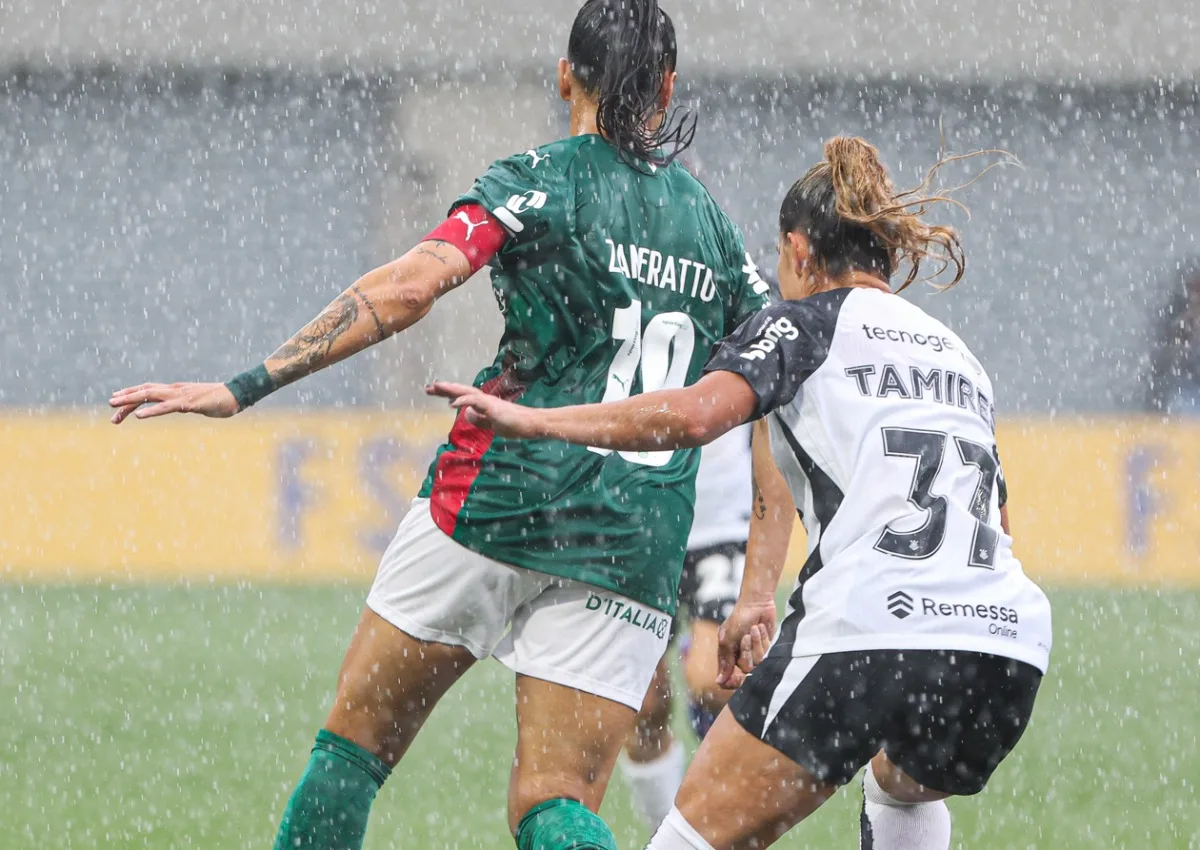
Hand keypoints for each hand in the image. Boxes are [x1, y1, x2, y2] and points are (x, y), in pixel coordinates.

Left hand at [109, 382, 239, 423]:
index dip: (132, 394)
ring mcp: (181, 396)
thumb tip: (183, 407)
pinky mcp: (188, 403)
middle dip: (126, 397)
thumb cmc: (221, 400)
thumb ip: (188, 404)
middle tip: (110, 405)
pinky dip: (151, 411)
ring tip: (115, 407)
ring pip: (150, 396)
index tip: (118, 402)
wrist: (237, 395)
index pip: (149, 390)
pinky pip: (166, 407)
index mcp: (176, 390)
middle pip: (145, 390)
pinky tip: (139, 416)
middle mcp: (175, 390)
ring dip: (131, 401)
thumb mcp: (199, 402)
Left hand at [425, 381, 540, 438]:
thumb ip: (479, 419)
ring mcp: (488, 402)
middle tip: (428, 387)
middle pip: (461, 391)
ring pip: (467, 392)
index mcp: (483, 404)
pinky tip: (452, 402)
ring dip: (451, 389)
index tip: (433, 391)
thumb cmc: (515, 425)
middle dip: (444, 389)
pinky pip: (475, 401)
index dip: (448, 393)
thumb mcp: (492, 424)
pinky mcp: (493, 407)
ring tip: (436, 387)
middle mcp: (484, 399)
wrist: (532, 424)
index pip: (462, 396)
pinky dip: (463, 400)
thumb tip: (465, 414)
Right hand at [716, 597, 776, 688]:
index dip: (733, 680)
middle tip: (745, 636)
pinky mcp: (767, 648)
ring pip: (757, 662)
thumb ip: (725, 661)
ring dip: (755, 643)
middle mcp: (741, 657)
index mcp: (729, 656)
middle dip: (746, 651)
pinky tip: (760, 628)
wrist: (756, 603)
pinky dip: (762, 639)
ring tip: (753, 629)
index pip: (729, 679)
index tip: (736, 678)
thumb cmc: (739, 618)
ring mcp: (755, 653)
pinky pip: (767, 654)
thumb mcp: (727, 639)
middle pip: (746, 670)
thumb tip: (719, 682)